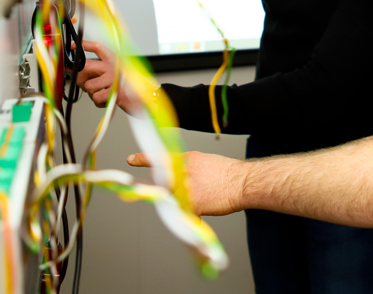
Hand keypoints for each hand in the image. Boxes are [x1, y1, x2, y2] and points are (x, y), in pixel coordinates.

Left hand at [75, 40, 141, 114]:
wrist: (145, 98)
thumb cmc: (129, 86)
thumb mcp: (117, 72)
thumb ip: (100, 70)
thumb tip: (77, 71)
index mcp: (114, 59)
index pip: (98, 47)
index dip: (84, 45)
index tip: (73, 46)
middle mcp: (113, 66)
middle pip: (86, 66)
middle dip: (80, 77)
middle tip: (83, 83)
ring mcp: (114, 79)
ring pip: (88, 85)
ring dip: (92, 93)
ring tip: (101, 93)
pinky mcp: (114, 92)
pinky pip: (96, 97)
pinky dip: (99, 102)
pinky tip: (106, 99)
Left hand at [127, 151, 245, 216]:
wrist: (242, 182)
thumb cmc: (228, 172)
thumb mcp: (205, 161)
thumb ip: (188, 168)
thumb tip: (180, 177)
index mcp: (185, 160)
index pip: (159, 158)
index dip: (143, 159)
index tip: (130, 159)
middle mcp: (181, 173)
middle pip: (163, 182)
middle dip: (166, 187)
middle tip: (180, 189)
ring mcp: (184, 190)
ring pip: (174, 198)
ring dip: (184, 200)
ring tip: (205, 194)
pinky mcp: (190, 205)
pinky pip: (185, 212)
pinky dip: (194, 213)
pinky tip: (208, 205)